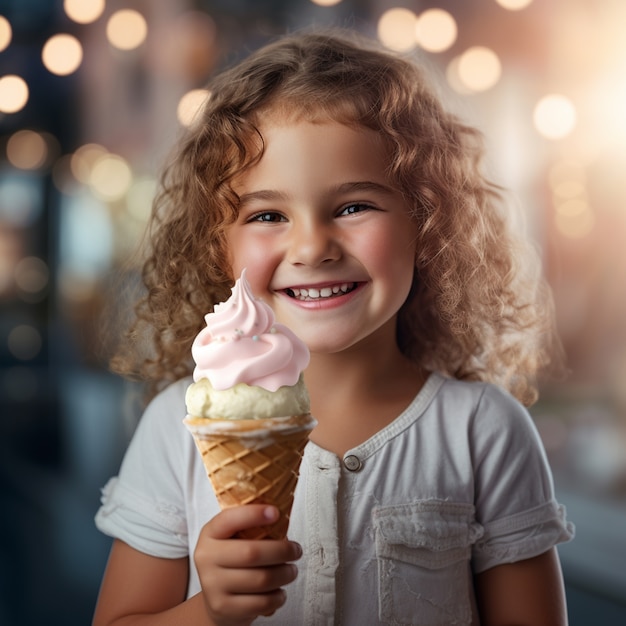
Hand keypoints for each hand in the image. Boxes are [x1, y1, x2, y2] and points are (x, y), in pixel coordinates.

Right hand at [194, 505, 301, 625]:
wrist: (216, 599)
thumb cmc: (233, 562)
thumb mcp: (233, 539)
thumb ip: (251, 528)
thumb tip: (281, 517)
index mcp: (210, 534)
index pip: (229, 519)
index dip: (253, 514)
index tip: (275, 512)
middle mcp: (206, 558)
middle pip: (252, 552)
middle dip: (282, 551)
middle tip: (296, 551)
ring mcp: (212, 585)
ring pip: (260, 579)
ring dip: (284, 574)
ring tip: (291, 571)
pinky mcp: (223, 607)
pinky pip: (260, 602)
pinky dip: (278, 597)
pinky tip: (280, 592)